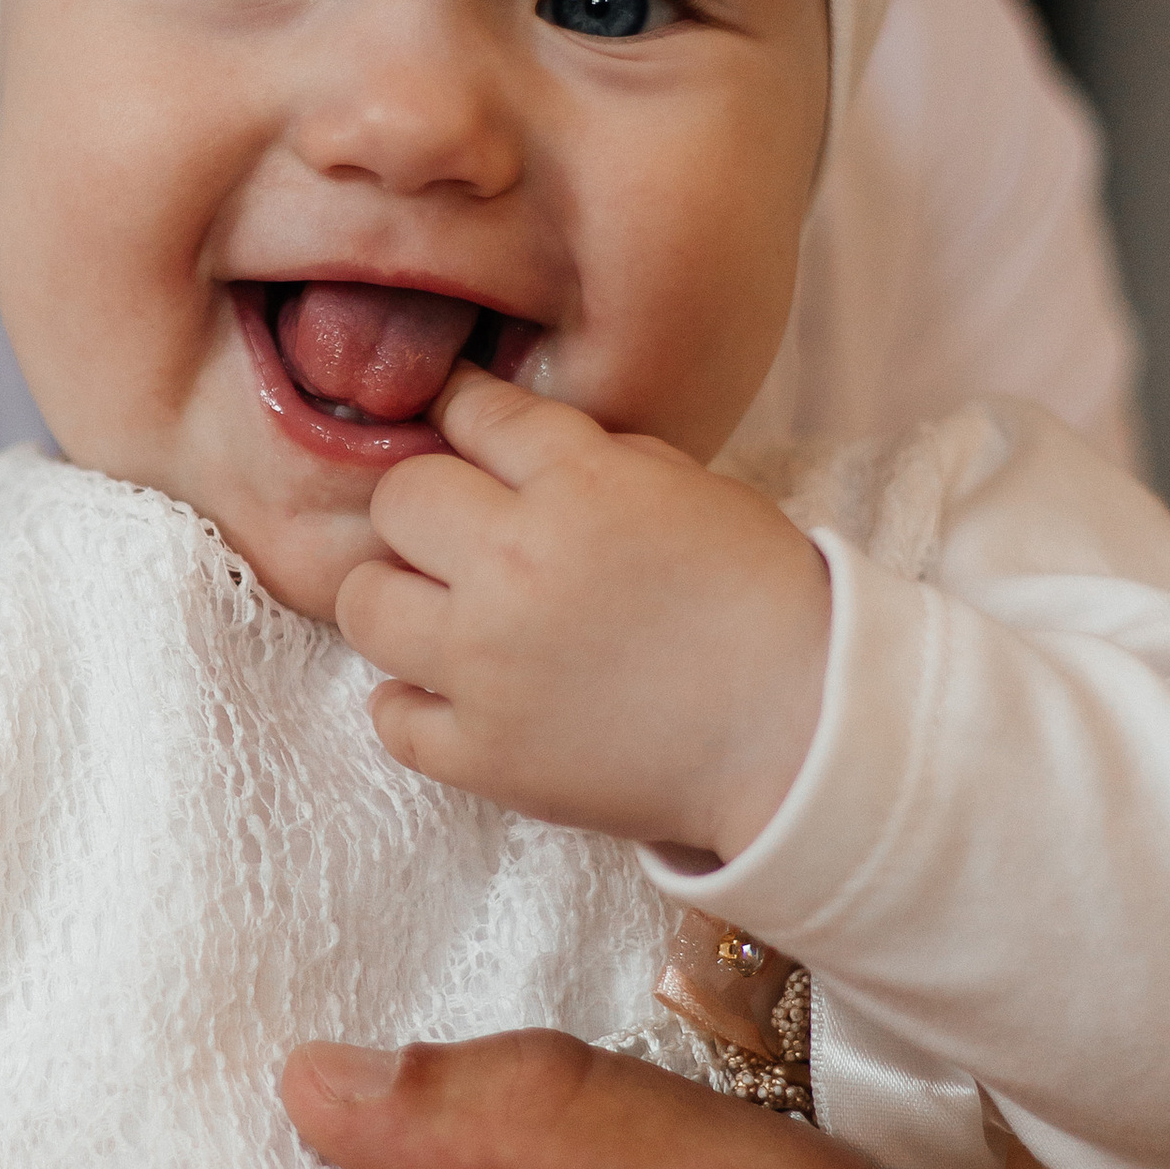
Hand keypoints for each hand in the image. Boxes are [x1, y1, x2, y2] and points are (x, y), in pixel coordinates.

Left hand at [336, 365, 830, 858]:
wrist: (805, 735)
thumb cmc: (762, 602)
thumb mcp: (691, 489)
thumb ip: (594, 459)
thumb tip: (512, 445)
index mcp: (580, 486)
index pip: (474, 413)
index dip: (466, 414)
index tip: (462, 428)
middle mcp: (516, 567)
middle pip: (397, 498)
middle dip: (424, 506)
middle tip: (457, 532)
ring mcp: (489, 667)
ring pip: (365, 603)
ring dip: (395, 598)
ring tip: (437, 611)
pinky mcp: (485, 755)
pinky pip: (389, 717)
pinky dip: (411, 703)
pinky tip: (450, 690)